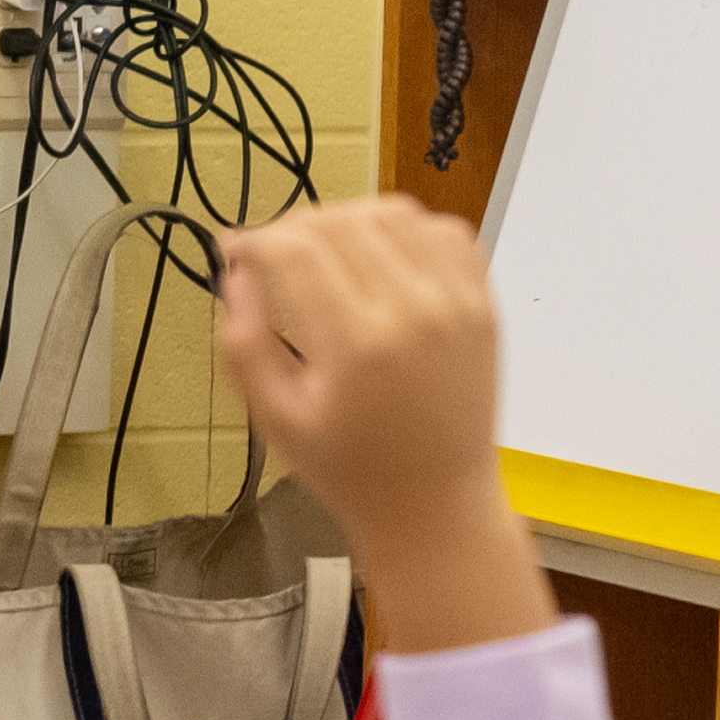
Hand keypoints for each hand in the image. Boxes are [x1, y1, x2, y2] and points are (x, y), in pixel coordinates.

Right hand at [217, 201, 523, 556]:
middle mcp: (414, 311)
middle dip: (292, 226)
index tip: (235, 254)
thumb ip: (242, 343)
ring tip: (326, 250)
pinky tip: (384, 256)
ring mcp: (458, 305)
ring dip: (349, 218)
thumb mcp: (273, 418)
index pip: (295, 248)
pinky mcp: (484, 308)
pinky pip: (448, 234)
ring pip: (396, 213)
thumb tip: (237, 273)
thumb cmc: (350, 469)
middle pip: (341, 221)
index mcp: (357, 344)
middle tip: (272, 255)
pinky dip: (409, 229)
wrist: (437, 505)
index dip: (254, 240)